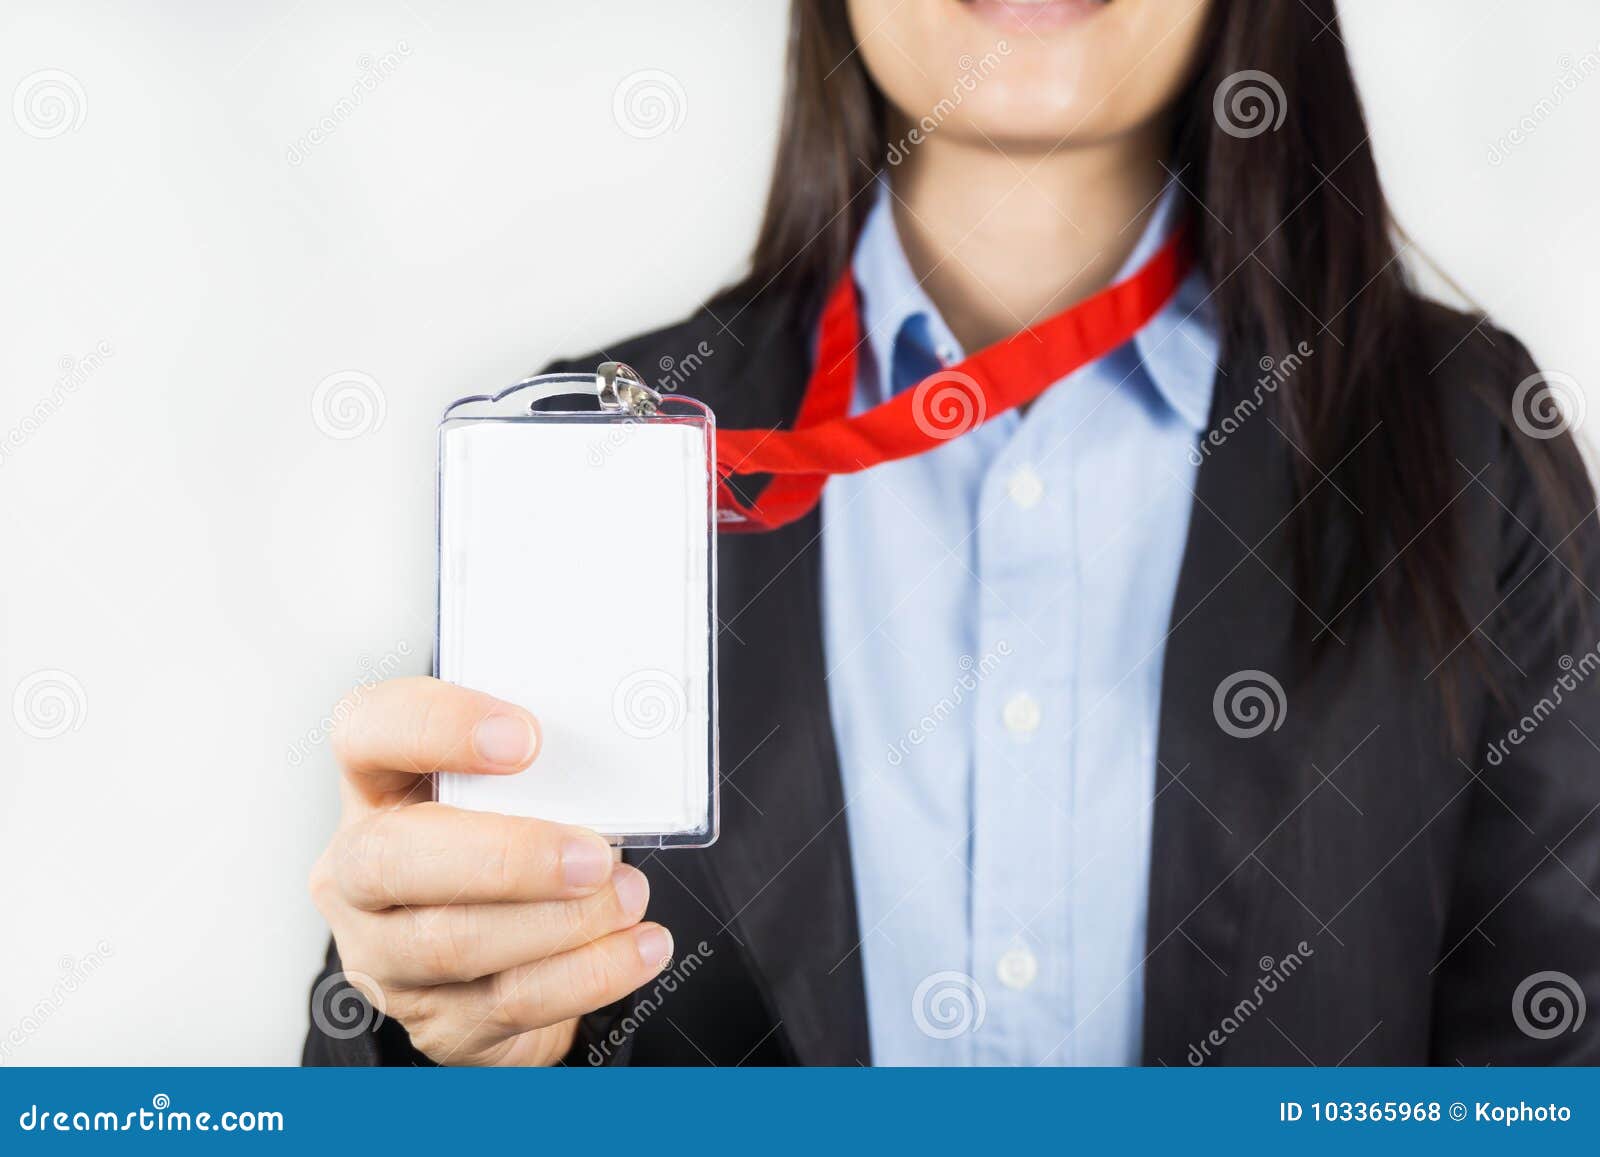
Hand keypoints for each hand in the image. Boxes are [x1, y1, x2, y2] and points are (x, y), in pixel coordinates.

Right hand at [308, 676, 670, 1064]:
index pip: (367, 731)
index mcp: (377, 784)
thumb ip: (548, 772)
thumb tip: (623, 771)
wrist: (519, 958)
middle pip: (392, 858)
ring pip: (450, 943)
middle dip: (506, 857)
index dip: (436, 727)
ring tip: (627, 896)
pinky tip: (638, 946)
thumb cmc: (519, 843)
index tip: (524, 740)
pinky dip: (588, 973)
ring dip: (558, 922)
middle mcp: (357, 870)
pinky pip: (509, 1001)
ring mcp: (383, 952)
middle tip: (589, 855)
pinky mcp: (436, 1020)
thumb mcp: (520, 792)